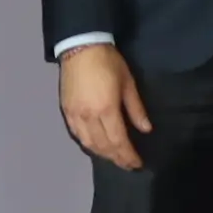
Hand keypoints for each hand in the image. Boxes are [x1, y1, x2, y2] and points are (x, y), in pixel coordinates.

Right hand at [57, 43, 152, 172]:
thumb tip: (146, 129)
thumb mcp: (128, 83)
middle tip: (128, 165)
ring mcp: (75, 115)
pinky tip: (95, 145)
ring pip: (88, 143)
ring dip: (102, 154)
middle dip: (117, 158)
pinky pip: (77, 134)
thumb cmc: (108, 62)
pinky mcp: (66, 111)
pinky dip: (88, 144)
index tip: (137, 163)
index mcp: (106, 110)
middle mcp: (88, 117)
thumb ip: (136, 109)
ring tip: (114, 157)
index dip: (128, 155)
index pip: (118, 141)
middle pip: (103, 146)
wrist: (80, 47)